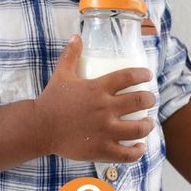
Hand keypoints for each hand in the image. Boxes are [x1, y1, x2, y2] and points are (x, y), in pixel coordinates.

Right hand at [33, 35, 155, 162]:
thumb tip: (76, 36)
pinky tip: (140, 146)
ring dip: (148, 125)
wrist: (39, 127)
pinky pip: (127, 153)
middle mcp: (104, 109)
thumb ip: (71, 55)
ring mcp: (104, 131)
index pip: (129, 77)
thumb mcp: (61, 74)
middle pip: (139, 101)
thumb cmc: (51, 101)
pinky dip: (137, 150)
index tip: (148, 75)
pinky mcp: (101, 149)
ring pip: (138, 128)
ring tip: (149, 123)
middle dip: (150, 99)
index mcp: (97, 89)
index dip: (143, 74)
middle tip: (150, 100)